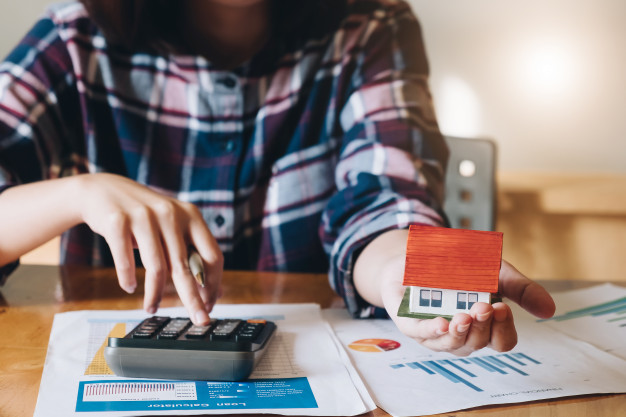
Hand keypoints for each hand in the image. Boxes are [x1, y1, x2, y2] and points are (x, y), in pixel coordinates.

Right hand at [75, 173, 222, 324]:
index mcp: (191, 216)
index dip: (213, 284)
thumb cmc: (144, 217)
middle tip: (200, 320)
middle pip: (187, 267)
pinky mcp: (117, 222)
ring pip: (157, 268)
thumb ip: (190, 252)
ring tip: (152, 307)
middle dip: (194, 299)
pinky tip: (130, 287)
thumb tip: (212, 292)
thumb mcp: (172, 226)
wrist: (103, 191)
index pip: (212, 255)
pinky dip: (128, 279)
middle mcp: (171, 214)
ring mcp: (144, 217)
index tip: (210, 305)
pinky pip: (126, 261)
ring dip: (155, 294)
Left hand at [380, 257, 555, 355]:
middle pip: (478, 343)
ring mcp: (435, 332)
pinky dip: (431, 330)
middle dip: (482, 327)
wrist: (421, 251)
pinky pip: (420, 333)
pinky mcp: (409, 322)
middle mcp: (461, 334)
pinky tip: (441, 323)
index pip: (502, 341)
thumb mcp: (496, 271)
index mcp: (484, 326)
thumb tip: (549, 310)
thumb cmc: (461, 267)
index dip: (504, 329)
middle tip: (483, 306)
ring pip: (451, 344)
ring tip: (463, 316)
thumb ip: (521, 289)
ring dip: (459, 333)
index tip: (502, 307)